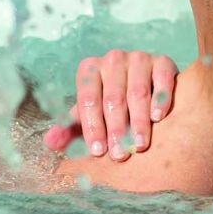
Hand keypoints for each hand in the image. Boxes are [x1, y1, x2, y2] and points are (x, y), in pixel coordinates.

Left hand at [44, 50, 176, 161]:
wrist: (146, 86)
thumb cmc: (110, 106)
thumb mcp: (89, 116)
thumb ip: (69, 130)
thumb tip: (50, 143)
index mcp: (90, 69)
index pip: (88, 99)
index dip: (92, 127)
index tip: (98, 151)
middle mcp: (112, 59)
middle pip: (113, 98)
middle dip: (116, 129)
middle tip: (120, 154)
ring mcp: (139, 58)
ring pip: (137, 92)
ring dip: (138, 121)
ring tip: (140, 145)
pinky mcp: (163, 62)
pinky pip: (162, 80)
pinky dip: (160, 99)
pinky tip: (158, 118)